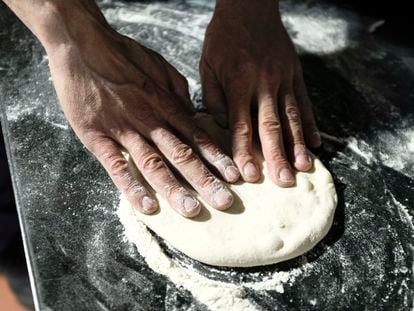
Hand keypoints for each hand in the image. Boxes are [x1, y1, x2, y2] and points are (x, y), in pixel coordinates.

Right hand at [42, 3, 238, 217]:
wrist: (81, 45)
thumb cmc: (122, 54)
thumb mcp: (158, 66)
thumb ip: (177, 91)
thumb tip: (191, 111)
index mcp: (165, 104)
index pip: (197, 136)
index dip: (217, 158)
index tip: (233, 176)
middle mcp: (150, 120)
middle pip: (182, 154)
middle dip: (205, 180)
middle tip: (225, 201)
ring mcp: (124, 130)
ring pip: (154, 164)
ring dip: (175, 189)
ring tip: (193, 210)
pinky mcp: (98, 137)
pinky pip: (116, 166)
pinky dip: (132, 187)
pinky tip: (147, 206)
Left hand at [200, 0, 320, 186]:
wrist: (249, 7)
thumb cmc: (223, 38)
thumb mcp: (207, 65)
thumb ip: (213, 98)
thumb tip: (225, 127)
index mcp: (238, 83)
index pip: (241, 125)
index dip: (245, 152)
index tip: (249, 175)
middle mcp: (264, 84)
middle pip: (271, 126)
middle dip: (277, 156)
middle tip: (283, 182)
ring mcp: (284, 79)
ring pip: (292, 117)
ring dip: (298, 145)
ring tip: (304, 167)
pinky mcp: (296, 74)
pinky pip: (305, 102)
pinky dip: (311, 124)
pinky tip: (316, 142)